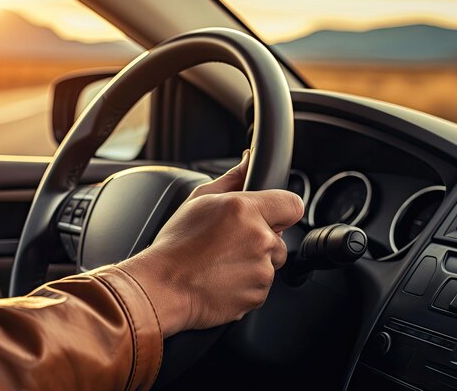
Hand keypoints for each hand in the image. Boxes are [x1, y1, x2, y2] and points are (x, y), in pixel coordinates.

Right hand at [118, 151, 303, 336]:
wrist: (163, 287)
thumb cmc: (176, 245)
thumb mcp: (198, 200)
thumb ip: (232, 178)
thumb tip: (248, 160)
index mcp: (245, 210)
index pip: (292, 204)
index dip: (281, 210)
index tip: (269, 216)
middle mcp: (258, 239)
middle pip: (279, 238)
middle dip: (260, 240)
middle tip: (229, 243)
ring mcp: (260, 271)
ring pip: (269, 264)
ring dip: (252, 264)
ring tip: (219, 263)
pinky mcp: (257, 296)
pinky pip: (260, 287)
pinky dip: (245, 285)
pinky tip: (220, 279)